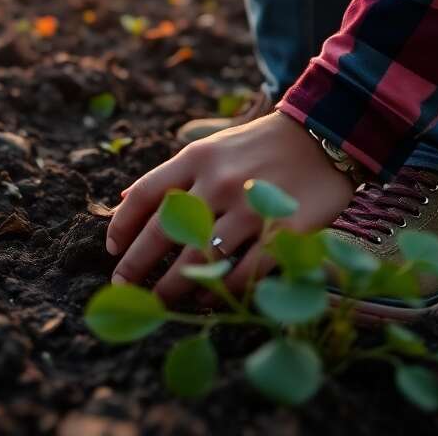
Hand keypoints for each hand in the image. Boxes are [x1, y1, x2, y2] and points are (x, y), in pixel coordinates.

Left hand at [105, 111, 356, 303]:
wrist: (324, 136)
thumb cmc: (260, 147)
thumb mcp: (211, 148)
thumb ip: (173, 175)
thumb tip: (123, 199)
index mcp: (196, 158)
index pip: (145, 195)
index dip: (122, 226)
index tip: (113, 251)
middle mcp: (218, 182)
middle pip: (163, 233)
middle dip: (136, 266)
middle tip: (124, 289)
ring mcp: (250, 207)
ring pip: (199, 259)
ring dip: (173, 287)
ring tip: (161, 303)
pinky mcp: (283, 231)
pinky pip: (244, 272)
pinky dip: (220, 290)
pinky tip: (207, 299)